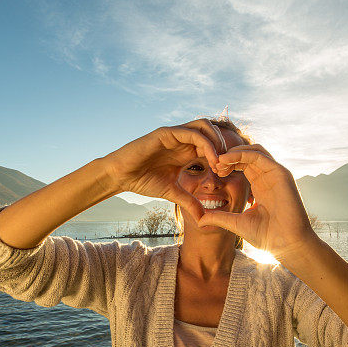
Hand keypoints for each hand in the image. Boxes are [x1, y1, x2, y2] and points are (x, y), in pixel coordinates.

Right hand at [103, 119, 226, 220]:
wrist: (121, 175)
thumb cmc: (142, 180)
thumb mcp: (172, 193)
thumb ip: (189, 202)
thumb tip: (203, 220)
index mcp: (186, 151)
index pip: (212, 146)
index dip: (223, 158)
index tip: (226, 175)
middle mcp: (183, 139)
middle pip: (213, 132)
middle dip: (224, 147)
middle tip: (227, 168)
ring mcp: (175, 134)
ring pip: (205, 126)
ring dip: (217, 142)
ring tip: (220, 162)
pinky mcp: (167, 133)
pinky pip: (192, 133)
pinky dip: (206, 144)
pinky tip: (210, 160)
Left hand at [197, 145, 315, 257]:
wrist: (286, 243)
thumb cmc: (267, 236)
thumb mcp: (236, 223)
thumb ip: (220, 217)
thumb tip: (200, 219)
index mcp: (259, 186)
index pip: (242, 165)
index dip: (226, 165)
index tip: (213, 171)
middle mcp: (268, 177)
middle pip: (246, 155)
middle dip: (228, 157)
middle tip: (213, 165)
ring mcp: (275, 174)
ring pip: (253, 150)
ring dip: (233, 152)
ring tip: (218, 161)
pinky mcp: (280, 173)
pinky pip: (259, 155)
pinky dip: (242, 153)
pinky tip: (226, 160)